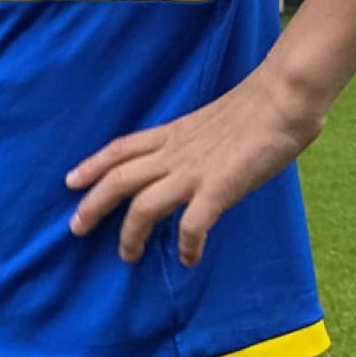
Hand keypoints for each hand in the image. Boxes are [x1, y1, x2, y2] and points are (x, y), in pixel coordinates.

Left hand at [65, 59, 322, 265]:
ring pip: (143, 206)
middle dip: (93, 205)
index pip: (121, 148)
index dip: (93, 165)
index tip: (71, 181)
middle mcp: (174, 153)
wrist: (284, 98)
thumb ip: (195, 142)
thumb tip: (195, 160)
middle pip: (118, 179)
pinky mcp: (219, 188)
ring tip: (128, 255)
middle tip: (76, 228)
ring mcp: (194, 171)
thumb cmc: (258, 106)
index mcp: (172, 134)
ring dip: (130, 234)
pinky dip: (187, 244)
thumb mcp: (210, 122)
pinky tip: (188, 258)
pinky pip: (193, 224)